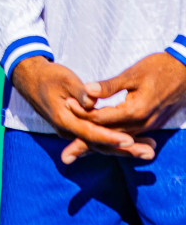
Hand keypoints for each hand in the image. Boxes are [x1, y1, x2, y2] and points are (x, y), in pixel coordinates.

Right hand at [12, 56, 152, 162]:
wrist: (30, 79)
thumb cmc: (48, 77)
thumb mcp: (63, 79)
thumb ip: (79, 92)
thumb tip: (92, 102)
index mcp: (63, 119)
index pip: (90, 133)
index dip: (110, 137)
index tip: (129, 140)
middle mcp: (67, 130)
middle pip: (98, 145)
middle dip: (125, 150)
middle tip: (149, 153)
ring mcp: (70, 131)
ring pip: (99, 145)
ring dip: (124, 149)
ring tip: (149, 151)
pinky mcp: (75, 128)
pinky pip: (96, 140)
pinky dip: (114, 143)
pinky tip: (132, 144)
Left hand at [64, 52, 185, 160]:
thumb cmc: (159, 68)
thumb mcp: (133, 74)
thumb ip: (109, 85)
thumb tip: (87, 91)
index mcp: (136, 110)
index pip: (101, 118)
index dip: (81, 113)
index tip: (65, 106)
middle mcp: (143, 124)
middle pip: (108, 137)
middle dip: (86, 145)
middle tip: (65, 156)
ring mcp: (149, 126)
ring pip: (118, 140)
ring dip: (98, 147)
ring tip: (77, 154)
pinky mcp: (151, 125)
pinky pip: (128, 137)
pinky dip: (112, 141)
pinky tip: (101, 145)